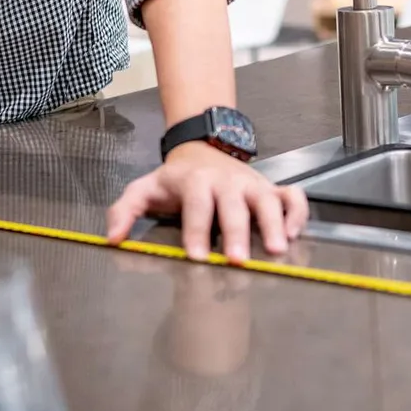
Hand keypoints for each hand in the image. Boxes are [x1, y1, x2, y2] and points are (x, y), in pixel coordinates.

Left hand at [107, 142, 308, 262]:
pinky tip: (294, 235)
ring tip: (277, 250)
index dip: (196, 230)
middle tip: (238, 261)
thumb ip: (123, 212)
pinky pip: (291, 197)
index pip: (196, 204)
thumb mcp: (143, 189)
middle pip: (234, 205)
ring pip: (268, 200)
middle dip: (237, 233)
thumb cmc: (174, 180)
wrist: (201, 149)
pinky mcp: (270, 188)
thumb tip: (113, 240)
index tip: (197, 256)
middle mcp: (226, 181)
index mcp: (195, 181)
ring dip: (274, 224)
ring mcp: (252, 184)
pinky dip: (297, 213)